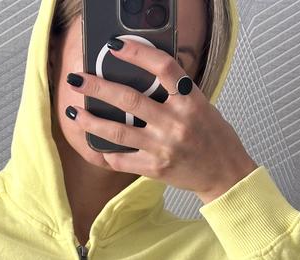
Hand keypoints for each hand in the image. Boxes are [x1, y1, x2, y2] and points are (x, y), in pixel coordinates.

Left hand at [65, 37, 258, 202]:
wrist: (225, 174)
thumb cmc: (213, 138)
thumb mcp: (200, 106)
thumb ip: (175, 93)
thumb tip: (141, 77)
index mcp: (190, 100)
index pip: (162, 67)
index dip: (137, 53)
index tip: (115, 46)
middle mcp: (176, 122)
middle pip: (129, 99)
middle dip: (97, 87)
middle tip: (78, 80)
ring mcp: (163, 147)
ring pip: (118, 130)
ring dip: (91, 120)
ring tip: (75, 113)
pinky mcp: (155, 168)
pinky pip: (122, 159)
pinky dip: (106, 152)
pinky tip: (95, 143)